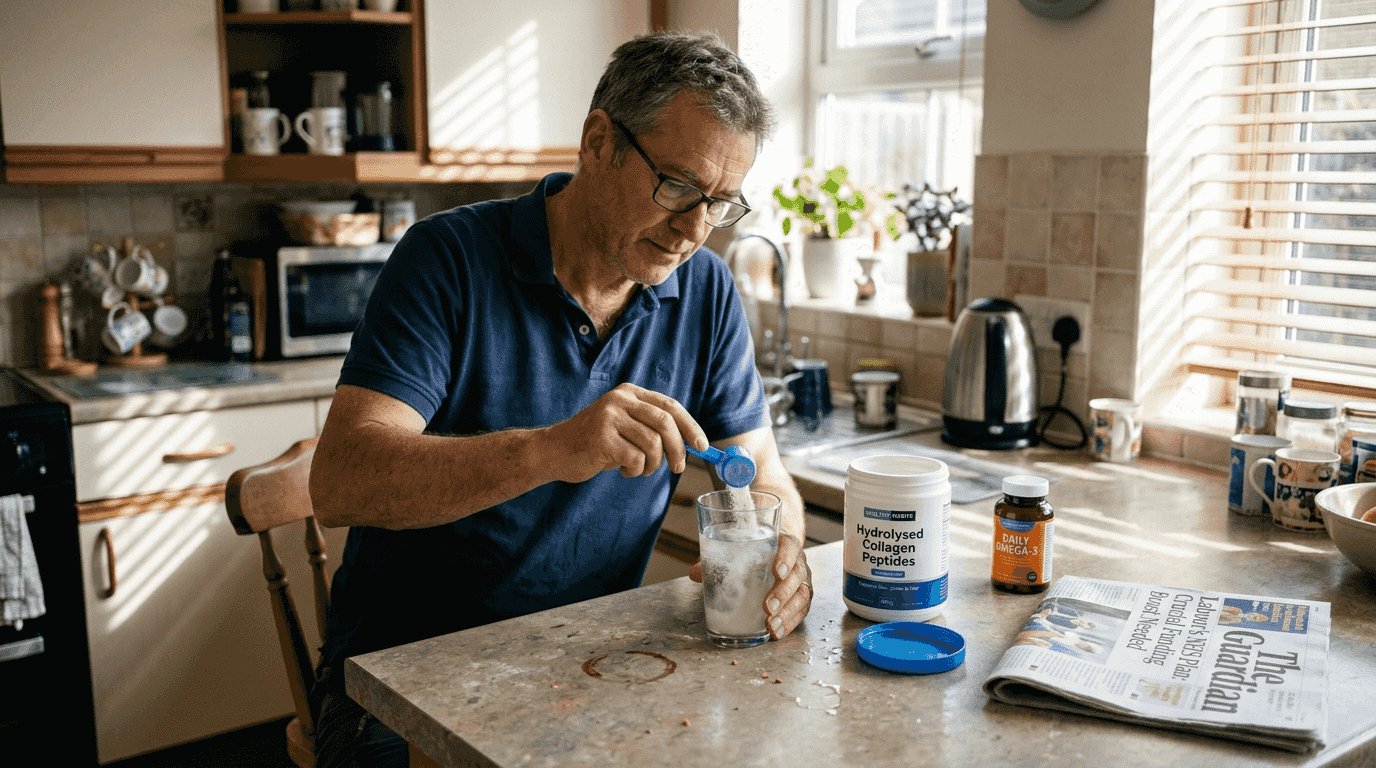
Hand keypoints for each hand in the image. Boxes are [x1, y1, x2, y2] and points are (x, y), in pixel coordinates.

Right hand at [543, 383, 706, 482]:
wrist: (554, 451)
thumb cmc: (594, 443)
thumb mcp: (624, 426)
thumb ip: (651, 428)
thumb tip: (691, 444)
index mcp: (629, 393)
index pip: (670, 406)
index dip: (691, 426)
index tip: (702, 446)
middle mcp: (620, 399)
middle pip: (666, 423)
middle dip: (678, 449)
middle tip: (677, 467)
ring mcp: (609, 416)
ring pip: (653, 444)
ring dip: (652, 464)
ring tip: (639, 468)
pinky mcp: (601, 437)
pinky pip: (635, 458)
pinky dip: (635, 470)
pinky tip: (621, 469)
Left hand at [688, 532, 811, 640]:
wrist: (776, 557)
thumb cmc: (756, 553)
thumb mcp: (738, 552)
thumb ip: (718, 561)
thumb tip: (695, 573)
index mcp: (783, 544)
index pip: (789, 546)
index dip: (785, 558)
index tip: (776, 572)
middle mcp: (797, 562)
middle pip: (796, 575)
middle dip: (782, 593)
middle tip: (767, 607)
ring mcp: (801, 581)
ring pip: (801, 595)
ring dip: (787, 612)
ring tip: (770, 625)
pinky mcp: (801, 598)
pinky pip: (801, 611)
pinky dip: (790, 623)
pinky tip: (776, 632)